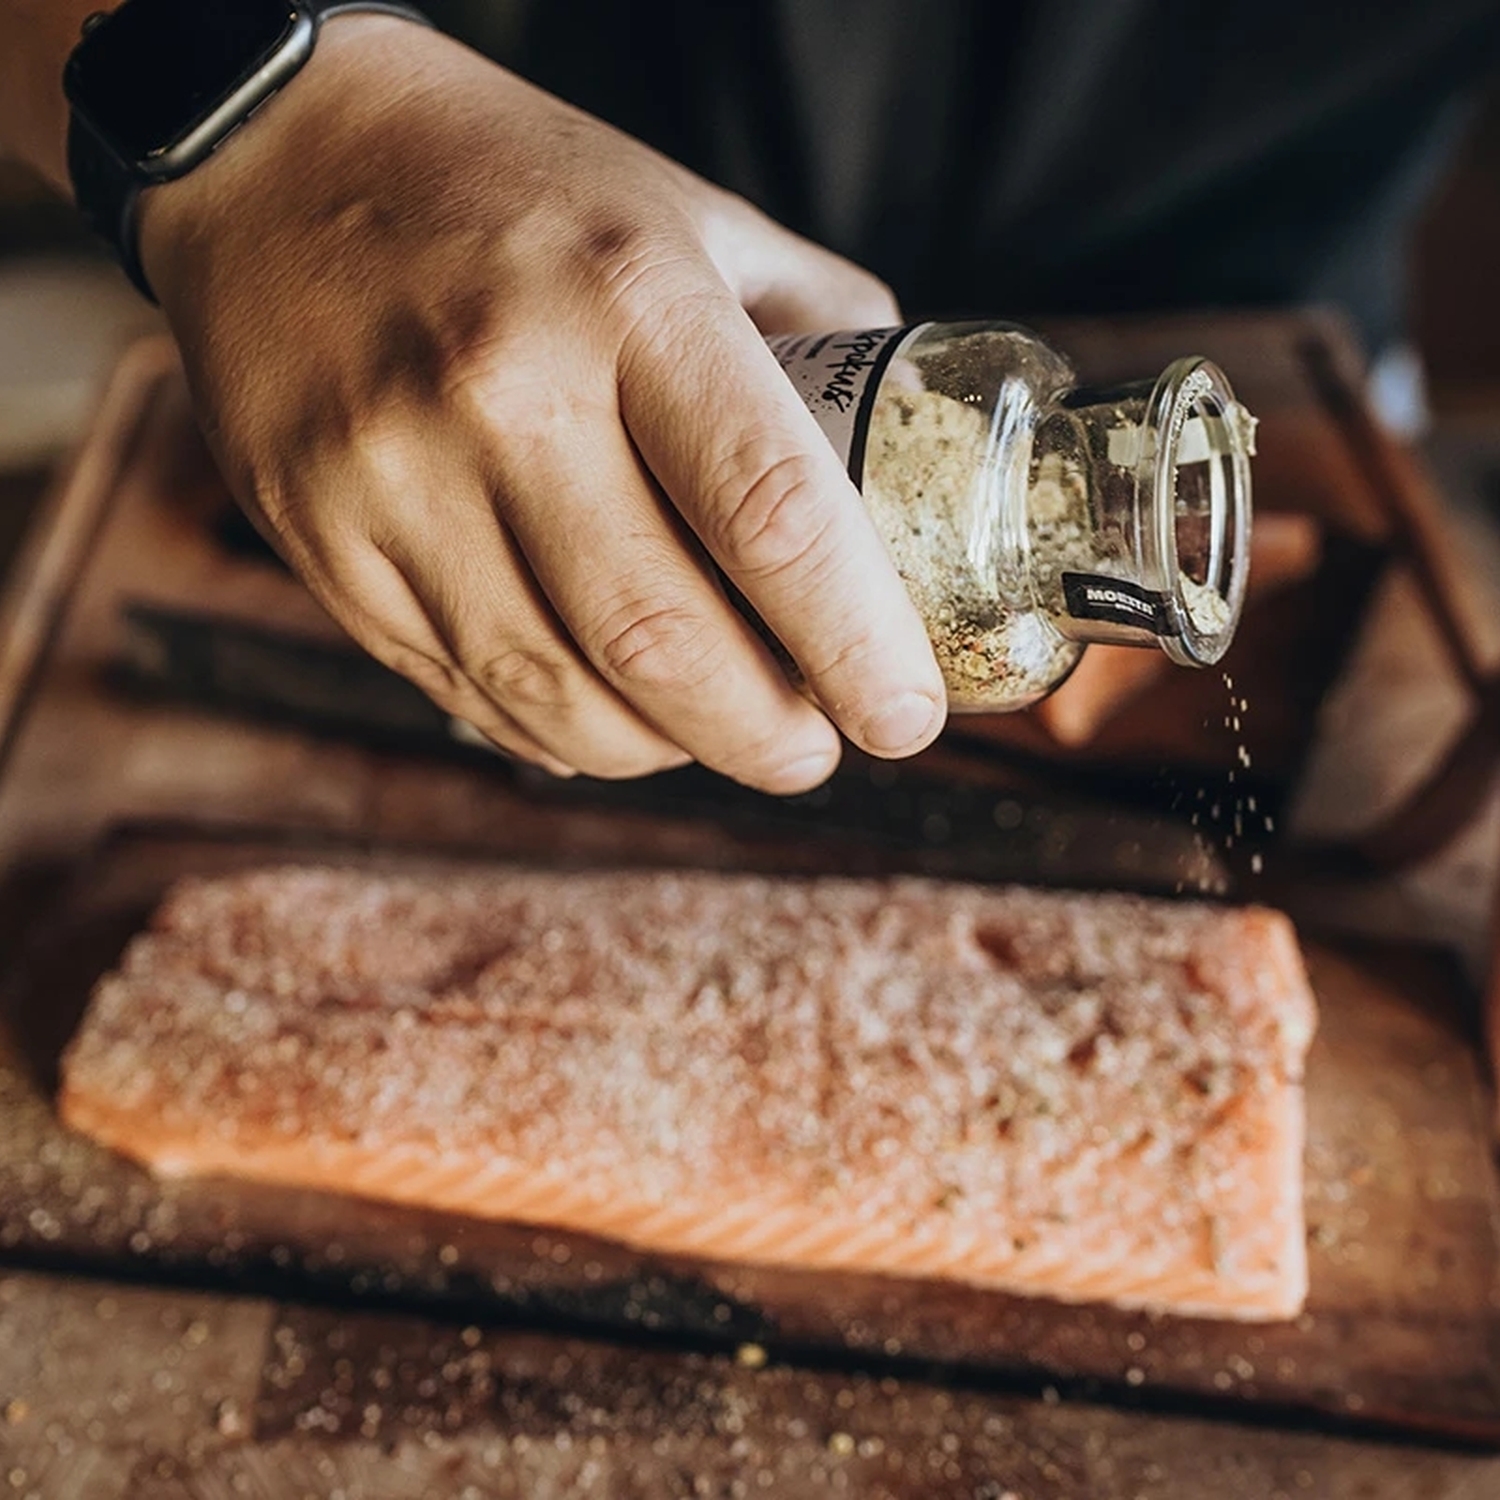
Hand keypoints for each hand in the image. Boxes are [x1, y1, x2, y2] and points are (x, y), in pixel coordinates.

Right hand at [138, 15, 944, 790]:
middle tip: (815, 746)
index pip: (771, 511)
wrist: (277, 162)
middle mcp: (501, 395)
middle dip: (768, 736)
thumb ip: (819, 336)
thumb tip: (909, 468)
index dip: (857, 644)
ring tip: (714, 729)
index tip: (904, 714)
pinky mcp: (324, 544)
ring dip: (666, 750)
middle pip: (661, 642)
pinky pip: (468, 691)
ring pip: (559, 696)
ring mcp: (394, 480)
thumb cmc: (517, 195)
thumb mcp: (693, 217)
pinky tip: (607, 712)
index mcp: (629, 300)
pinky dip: (562, 732)